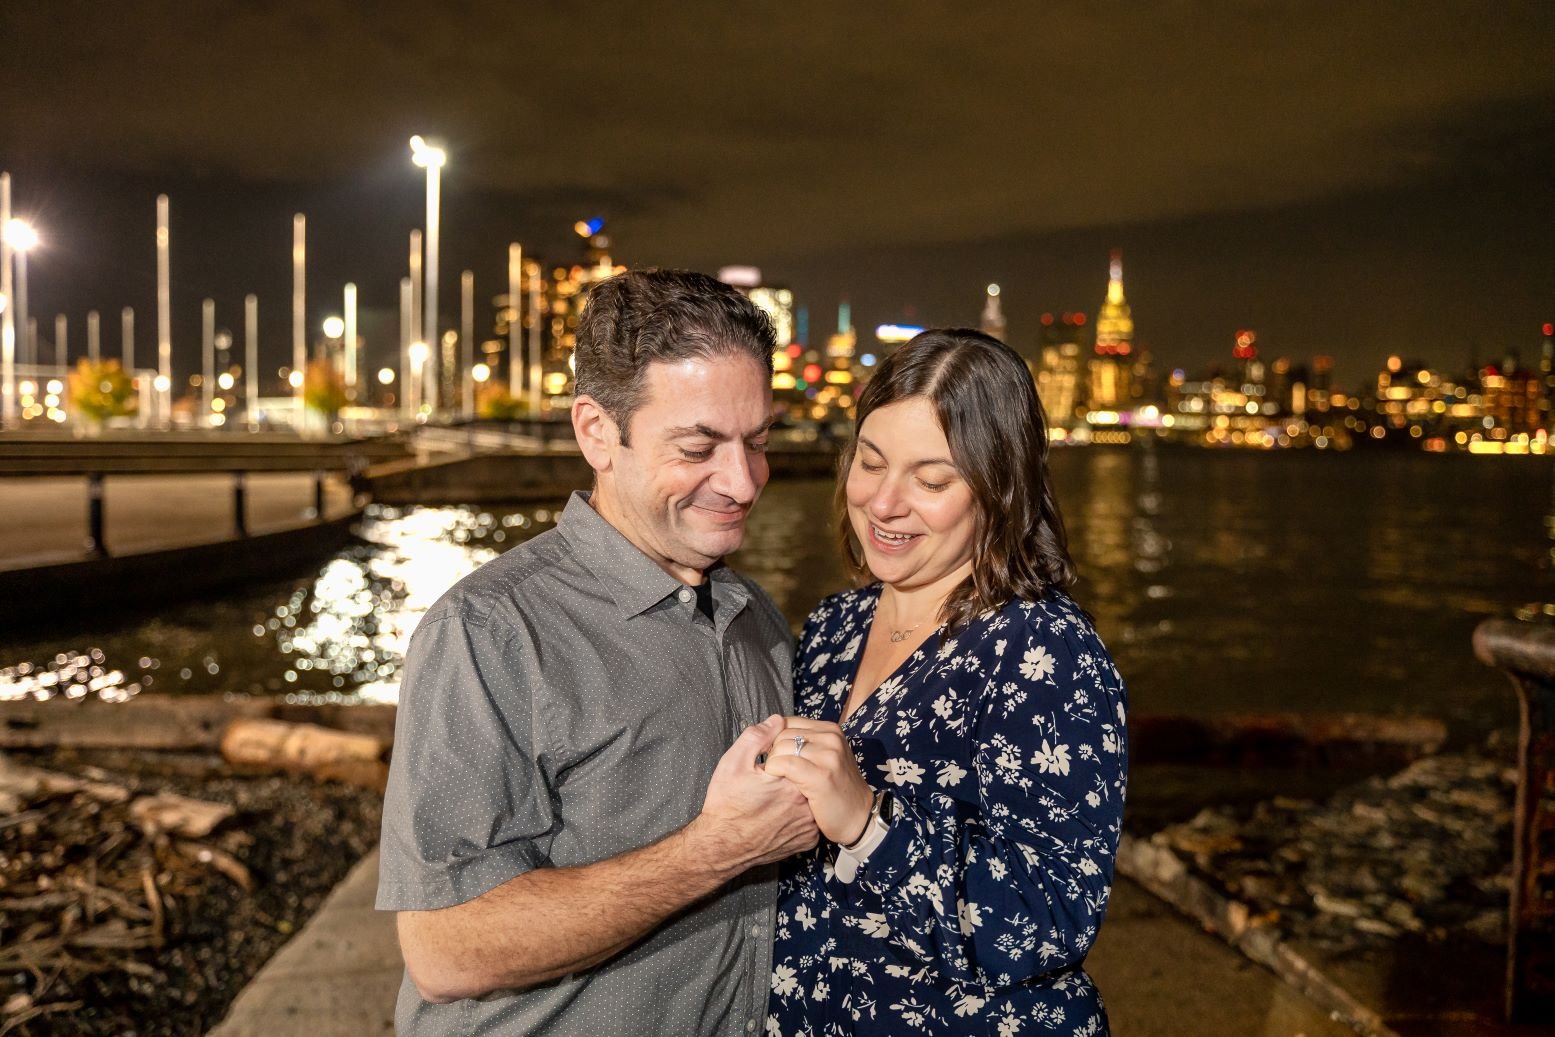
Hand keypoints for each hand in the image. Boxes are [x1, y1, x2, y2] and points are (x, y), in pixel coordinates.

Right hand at [684, 715, 819, 873]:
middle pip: (808, 777)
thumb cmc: (725, 804)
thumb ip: (757, 737)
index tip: (768, 768)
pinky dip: (799, 816)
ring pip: (812, 799)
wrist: (720, 846)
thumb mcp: (734, 762)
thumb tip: (777, 720)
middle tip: (770, 786)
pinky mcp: (808, 841)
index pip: (801, 756)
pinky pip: (810, 820)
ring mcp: (809, 826)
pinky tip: (780, 816)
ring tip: (775, 801)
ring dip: (798, 795)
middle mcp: (806, 805)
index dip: (784, 757)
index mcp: (792, 782)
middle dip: (793, 776)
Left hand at [762, 718, 874, 845]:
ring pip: (780, 748)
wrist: (859, 817)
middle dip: (773, 753)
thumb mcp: (825, 757)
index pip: (787, 722)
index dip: (775, 740)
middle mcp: (831, 737)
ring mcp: (828, 755)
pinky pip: (785, 764)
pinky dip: (774, 771)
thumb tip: (771, 728)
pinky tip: (778, 783)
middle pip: (782, 735)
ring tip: (779, 779)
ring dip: (772, 764)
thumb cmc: (836, 789)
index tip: (778, 758)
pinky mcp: (821, 775)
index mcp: (830, 730)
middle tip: (777, 773)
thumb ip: (804, 742)